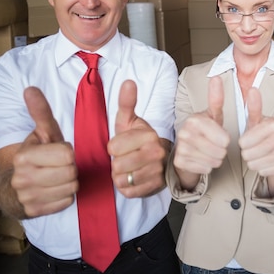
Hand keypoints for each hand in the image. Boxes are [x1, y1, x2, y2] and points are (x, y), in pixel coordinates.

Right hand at [12, 87, 77, 217]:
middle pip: (70, 172)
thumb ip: (40, 111)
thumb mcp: (42, 132)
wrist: (16, 185)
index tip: (59, 152)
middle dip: (71, 168)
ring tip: (58, 176)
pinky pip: (66, 202)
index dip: (68, 152)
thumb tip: (30, 88)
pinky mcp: (33, 211)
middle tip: (61, 166)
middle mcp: (22, 177)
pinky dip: (65, 196)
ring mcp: (26, 196)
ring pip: (70, 188)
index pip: (67, 154)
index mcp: (24, 156)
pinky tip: (55, 189)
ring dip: (70, 182)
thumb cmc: (38, 154)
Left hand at [109, 80, 168, 196]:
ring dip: (120, 175)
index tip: (122, 145)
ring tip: (130, 168)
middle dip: (116, 163)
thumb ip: (127, 102)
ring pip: (121, 179)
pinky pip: (128, 191)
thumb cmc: (139, 138)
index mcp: (149, 136)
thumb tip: (128, 82)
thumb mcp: (130, 120)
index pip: (114, 147)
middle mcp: (156, 154)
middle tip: (126, 157)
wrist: (160, 158)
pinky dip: (126, 187)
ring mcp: (156, 172)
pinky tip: (133, 178)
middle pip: (117, 165)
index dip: (113, 148)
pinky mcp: (154, 188)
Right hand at [172, 76, 229, 188]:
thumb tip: (215, 77)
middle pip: (220, 151)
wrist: (188, 150)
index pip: (224, 139)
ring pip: (213, 161)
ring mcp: (180, 148)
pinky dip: (207, 167)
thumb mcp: (214, 115)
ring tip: (209, 152)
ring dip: (215, 159)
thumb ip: (216, 98)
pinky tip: (201, 160)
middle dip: (221, 151)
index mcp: (195, 119)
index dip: (226, 140)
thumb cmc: (206, 131)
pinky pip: (205, 169)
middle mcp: (184, 132)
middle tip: (214, 146)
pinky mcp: (179, 162)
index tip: (220, 137)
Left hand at [239, 88, 273, 181]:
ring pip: (256, 163)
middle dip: (247, 154)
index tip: (245, 142)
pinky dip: (262, 170)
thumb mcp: (254, 122)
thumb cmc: (263, 137)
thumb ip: (253, 107)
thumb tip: (253, 89)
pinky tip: (266, 163)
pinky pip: (264, 171)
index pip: (246, 140)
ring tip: (258, 156)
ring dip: (253, 162)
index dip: (243, 143)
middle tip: (252, 150)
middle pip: (250, 153)